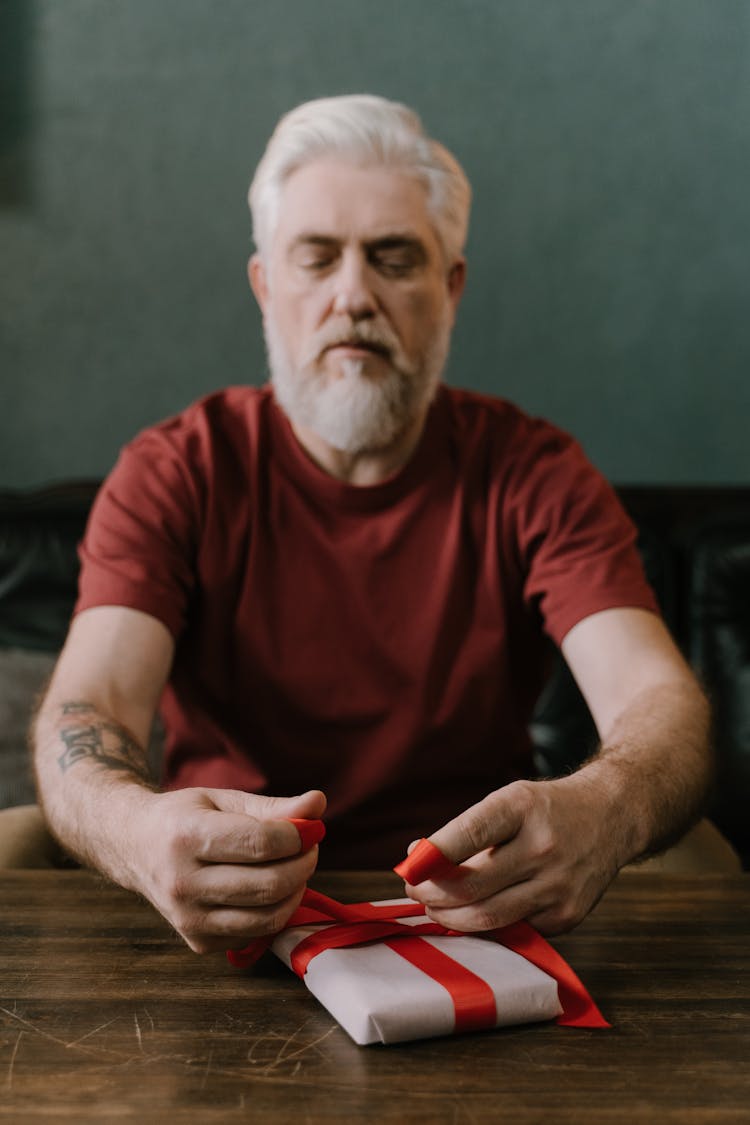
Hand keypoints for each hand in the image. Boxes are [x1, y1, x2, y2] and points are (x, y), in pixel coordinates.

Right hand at [132, 787, 326, 952]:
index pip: (260, 843)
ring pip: (267, 917)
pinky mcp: (197, 942)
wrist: (133, 846)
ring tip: (294, 868)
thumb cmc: (184, 817)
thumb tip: (317, 805)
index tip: (309, 828)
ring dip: (295, 891)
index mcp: (186, 837)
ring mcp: (187, 919)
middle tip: (309, 848)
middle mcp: (182, 883)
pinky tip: (269, 889)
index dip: (297, 837)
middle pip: (269, 885)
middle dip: (303, 864)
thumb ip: (272, 807)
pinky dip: (274, 911)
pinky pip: (255, 932)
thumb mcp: (223, 800)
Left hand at [400, 774, 620, 934]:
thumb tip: (417, 859)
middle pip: (471, 887)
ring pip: (487, 917)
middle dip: (431, 895)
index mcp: (522, 807)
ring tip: (435, 907)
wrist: (612, 816)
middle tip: (414, 892)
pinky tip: (475, 912)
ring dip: (450, 917)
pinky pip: (513, 930)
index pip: (469, 833)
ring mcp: (558, 885)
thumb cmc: (546, 809)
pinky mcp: (567, 916)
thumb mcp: (509, 801)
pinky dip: (487, 924)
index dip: (433, 855)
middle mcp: (542, 846)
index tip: (407, 868)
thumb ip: (465, 831)